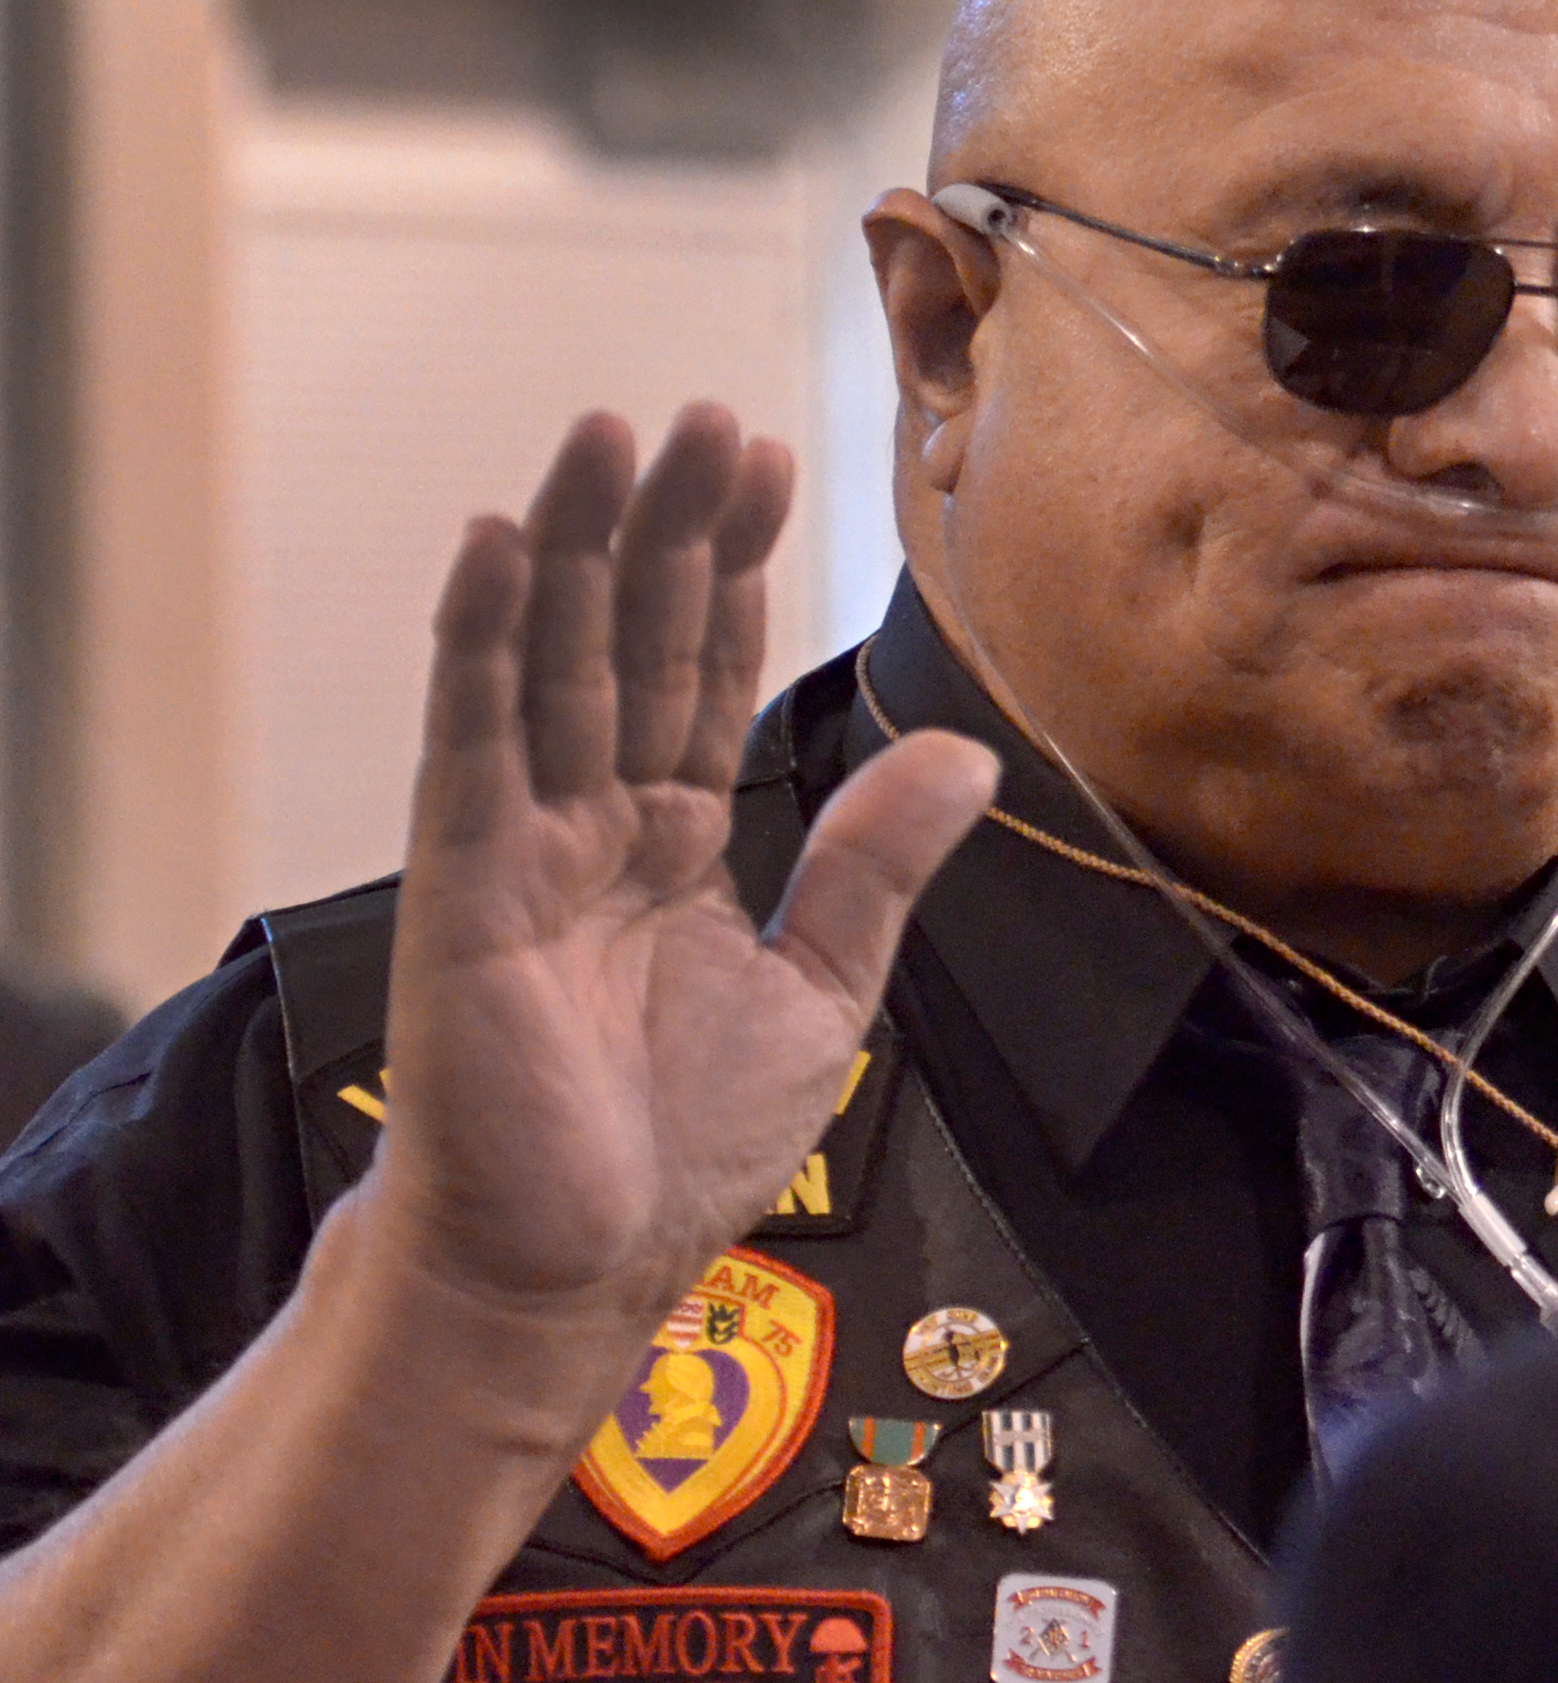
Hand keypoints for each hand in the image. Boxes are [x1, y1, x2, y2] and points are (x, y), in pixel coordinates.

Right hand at [366, 405, 994, 1354]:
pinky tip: (505, 545)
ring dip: (582, 546)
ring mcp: (522, 844)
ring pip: (554, 662)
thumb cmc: (676, 1148)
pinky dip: (486, 639)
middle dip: (671, 527)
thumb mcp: (820, 989)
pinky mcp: (465, 883)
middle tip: (705, 415)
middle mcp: (595, 822)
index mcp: (678, 843)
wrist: (575, 1267)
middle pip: (635, 640)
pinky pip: (472, 738)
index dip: (736, 569)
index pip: (707, 671)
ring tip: (612, 434)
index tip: (769, 462)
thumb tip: (967, 757)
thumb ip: (874, 863)